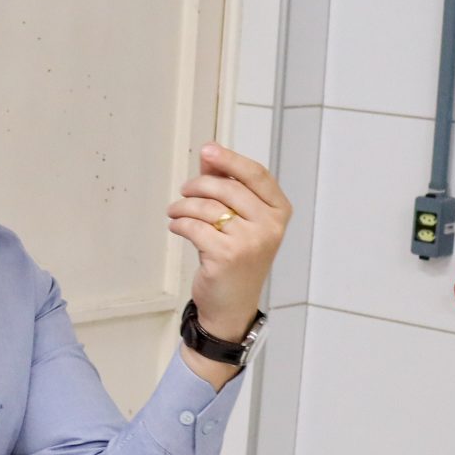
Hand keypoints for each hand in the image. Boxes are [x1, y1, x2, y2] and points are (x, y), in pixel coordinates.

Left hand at [167, 143, 291, 340]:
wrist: (231, 305)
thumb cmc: (236, 258)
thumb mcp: (240, 220)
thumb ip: (227, 186)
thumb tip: (210, 156)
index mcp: (279, 212)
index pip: (256, 175)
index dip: (230, 159)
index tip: (208, 150)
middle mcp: (270, 226)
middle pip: (227, 188)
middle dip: (198, 185)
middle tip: (184, 191)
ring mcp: (250, 242)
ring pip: (207, 207)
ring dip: (183, 206)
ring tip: (175, 212)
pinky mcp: (226, 256)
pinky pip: (194, 226)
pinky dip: (179, 223)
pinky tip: (176, 226)